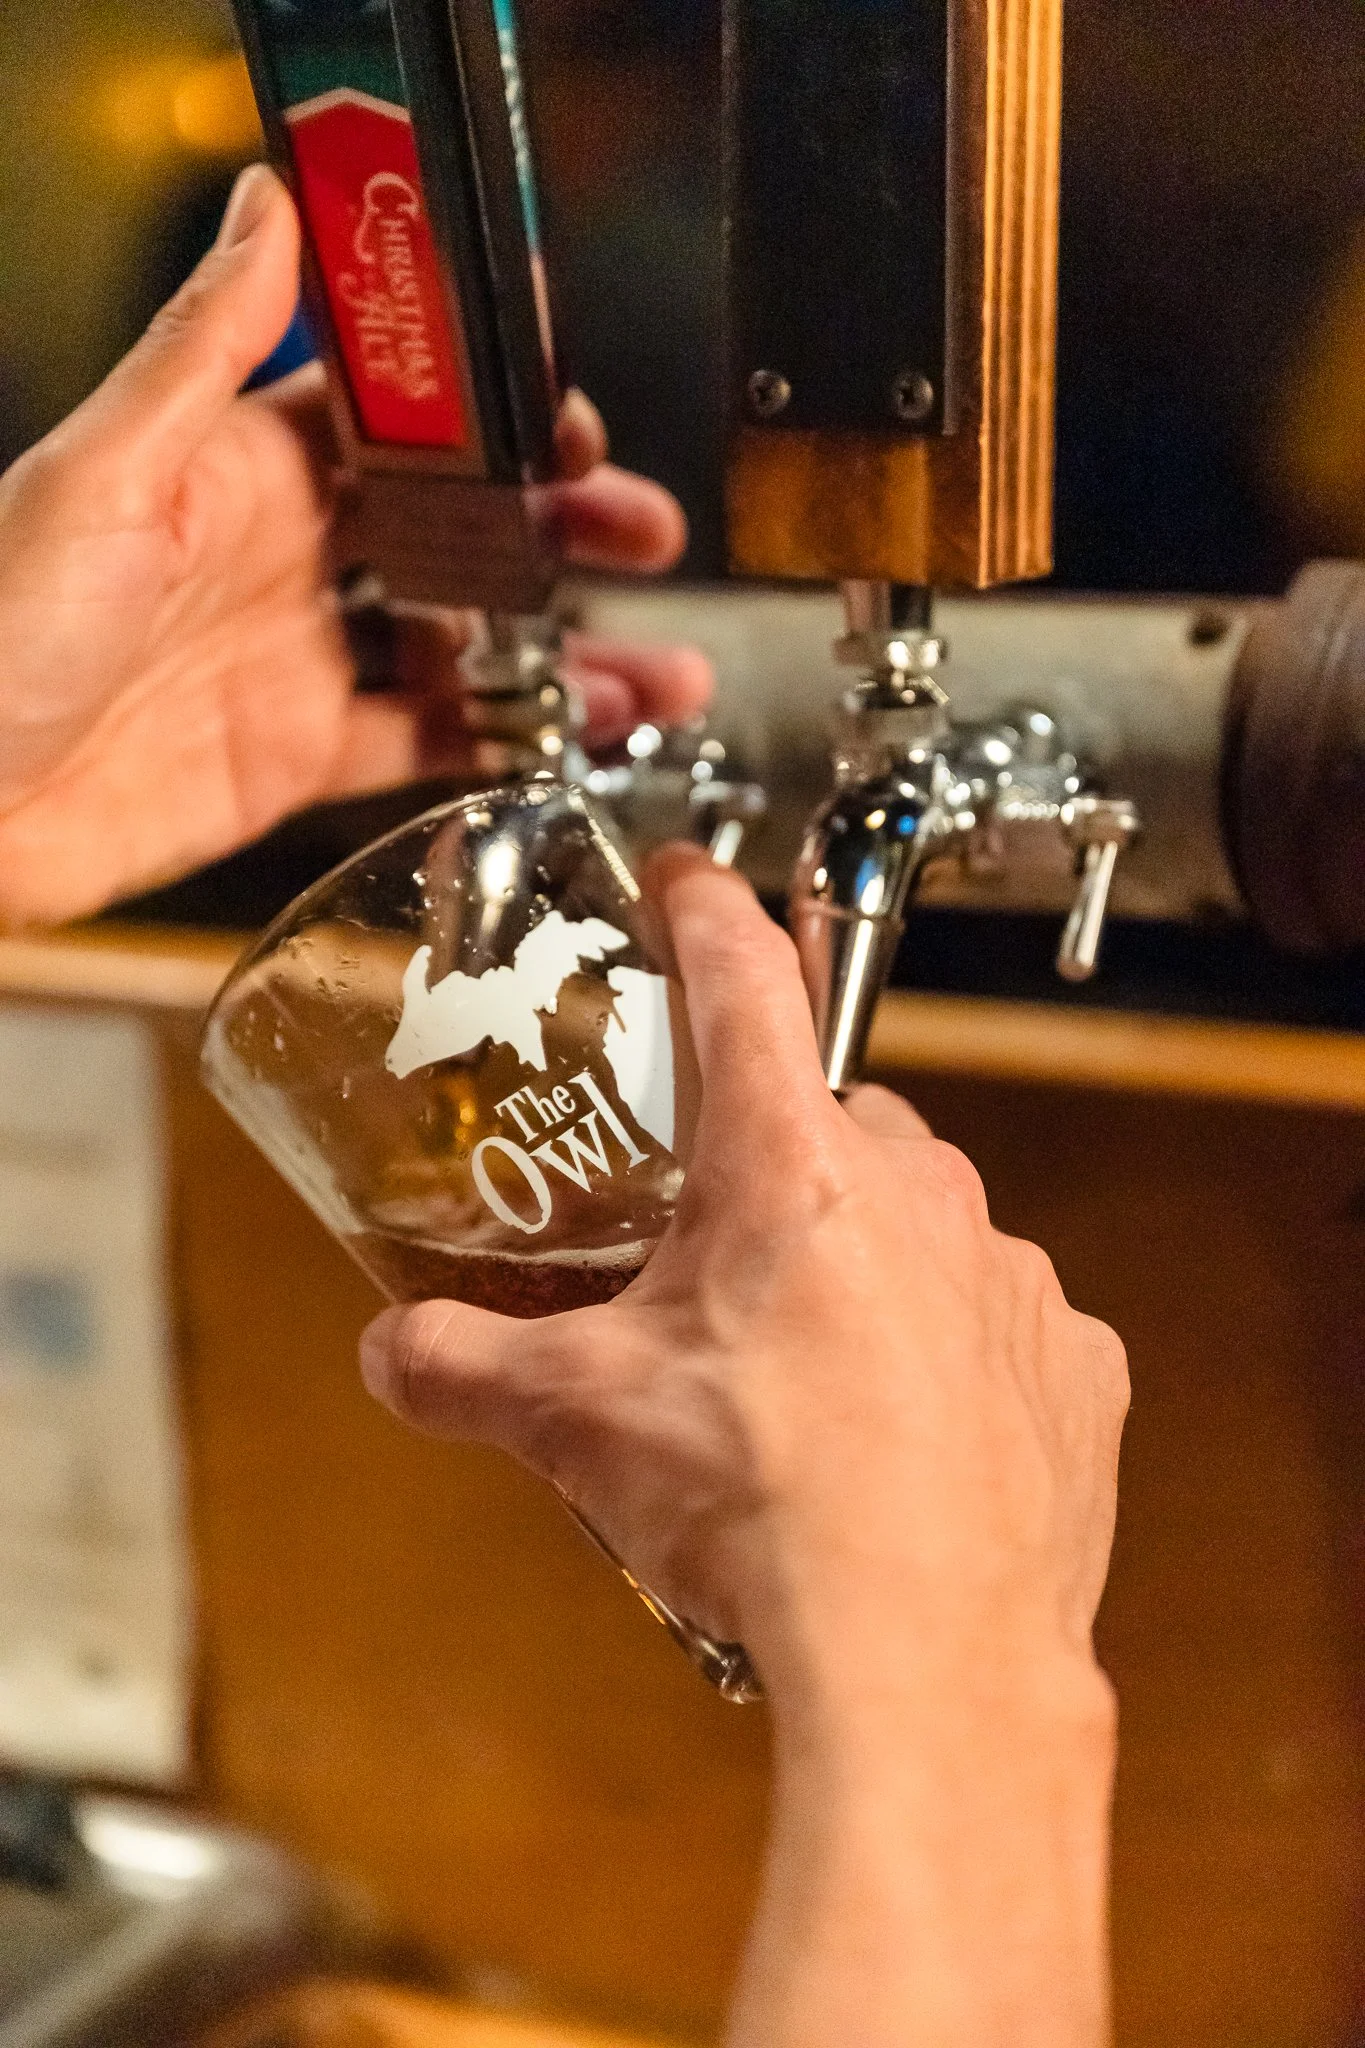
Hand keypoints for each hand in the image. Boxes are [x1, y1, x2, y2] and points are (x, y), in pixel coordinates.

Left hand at [0, 165, 708, 924]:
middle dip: (561, 531)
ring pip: (465, 648)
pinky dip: (505, 742)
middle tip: (645, 534)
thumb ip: (203, 352)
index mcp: (238, 470)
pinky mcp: (298, 758)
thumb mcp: (101, 475)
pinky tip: (574, 739)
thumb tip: (268, 206)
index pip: (398, 421)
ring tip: (660, 679)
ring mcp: (298, 661)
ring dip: (567, 656)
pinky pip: (425, 742)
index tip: (573, 416)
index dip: (493, 415)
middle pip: (456, 533)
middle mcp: (283, 559)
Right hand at [361, 848, 1128, 2046]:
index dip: (704, 913)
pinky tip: (897, 1435)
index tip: (687, 882)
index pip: (741, 980)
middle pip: (830, 1119)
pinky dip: (948, 1354)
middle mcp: (920, 1192)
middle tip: (710, 1246)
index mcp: (790, 1168)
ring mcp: (1011, 1275)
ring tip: (798, 1372)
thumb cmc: (760, 1514)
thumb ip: (464, 1368)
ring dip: (861, 1263)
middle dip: (769, 1161)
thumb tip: (394, 1354)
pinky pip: (997, 1323)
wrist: (926, 1661)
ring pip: (921, 1222)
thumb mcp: (577, 1424)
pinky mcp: (1073, 1363)